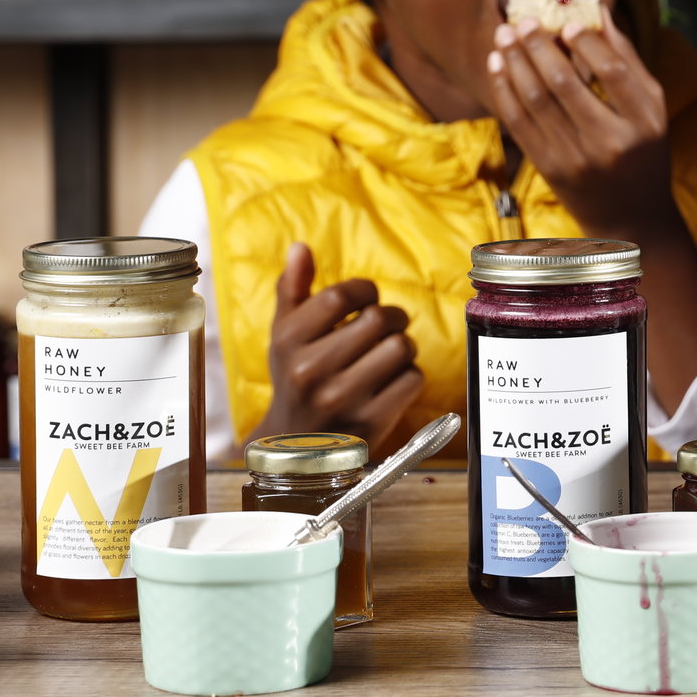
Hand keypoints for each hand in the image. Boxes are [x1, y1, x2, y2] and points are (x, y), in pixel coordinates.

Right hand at [262, 242, 423, 449]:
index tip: (367, 298)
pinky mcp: (370, 423)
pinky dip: (410, 376)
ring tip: (390, 353)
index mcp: (288, 342)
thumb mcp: (284, 337)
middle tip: (388, 325)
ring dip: (404, 346)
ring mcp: (342, 399)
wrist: (296, 450)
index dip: (366, 290)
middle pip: (379, 319)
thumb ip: (292, 289)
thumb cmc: (295, 379)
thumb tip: (300, 247)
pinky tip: (392, 381)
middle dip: (392, 317)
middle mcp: (311, 371)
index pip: (342, 296)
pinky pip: (413, 380)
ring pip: (401, 348)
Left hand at [487, 2, 675, 237]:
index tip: (566, 21)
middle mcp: (610, 142)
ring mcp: (576, 159)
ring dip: (515, 62)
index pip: (613, 72)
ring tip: (504, 35)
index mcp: (643, 123)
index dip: (587, 42)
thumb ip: (627, 60)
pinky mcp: (549, 169)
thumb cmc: (643, 152)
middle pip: (565, 83)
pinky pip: (519, 122)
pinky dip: (504, 90)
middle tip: (522, 21)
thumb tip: (596, 11)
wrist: (630, 218)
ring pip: (535, 100)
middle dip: (538, 46)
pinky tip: (498, 66)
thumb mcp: (651, 109)